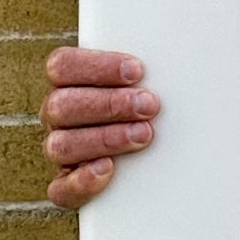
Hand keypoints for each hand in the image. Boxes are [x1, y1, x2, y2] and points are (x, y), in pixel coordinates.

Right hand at [41, 47, 159, 208]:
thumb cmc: (155, 107)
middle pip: (61, 105)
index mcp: (69, 82)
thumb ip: (152, 68)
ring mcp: (62, 152)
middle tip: (149, 105)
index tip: (137, 71)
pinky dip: (82, 181)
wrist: (165, 163)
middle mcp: (59, 116)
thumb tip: (179, 50)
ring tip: (143, 135)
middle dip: (109, 104)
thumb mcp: (152, 82)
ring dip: (104, 138)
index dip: (96, 66)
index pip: (62, 66)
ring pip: (60, 145)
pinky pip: (60, 190)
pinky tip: (108, 169)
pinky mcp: (68, 187)